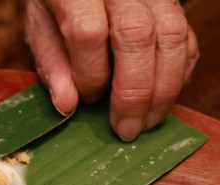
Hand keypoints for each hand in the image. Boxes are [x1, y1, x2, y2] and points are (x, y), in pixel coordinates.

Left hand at [25, 0, 198, 140]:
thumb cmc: (58, 4)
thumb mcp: (40, 29)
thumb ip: (51, 65)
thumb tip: (67, 106)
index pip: (88, 34)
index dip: (90, 75)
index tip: (87, 100)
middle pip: (137, 37)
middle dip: (134, 93)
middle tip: (127, 129)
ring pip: (171, 37)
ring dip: (163, 89)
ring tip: (147, 122)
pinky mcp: (174, 5)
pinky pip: (187, 39)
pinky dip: (179, 74)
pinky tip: (161, 99)